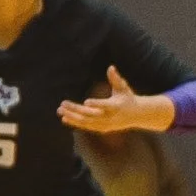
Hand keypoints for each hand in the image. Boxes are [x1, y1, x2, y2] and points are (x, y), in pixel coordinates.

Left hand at [59, 66, 174, 134]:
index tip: (86, 102)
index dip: (97, 104)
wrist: (136, 115)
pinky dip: (76, 123)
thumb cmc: (128, 97)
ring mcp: (106, 124)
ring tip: (59, 111)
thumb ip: (116, 79)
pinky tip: (64, 118)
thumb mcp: (123, 87)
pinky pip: (87, 126)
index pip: (106, 106)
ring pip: (87, 122)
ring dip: (72, 117)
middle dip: (75, 110)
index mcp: (116, 106)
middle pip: (91, 115)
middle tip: (62, 104)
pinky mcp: (102, 128)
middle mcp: (110, 117)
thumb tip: (110, 67)